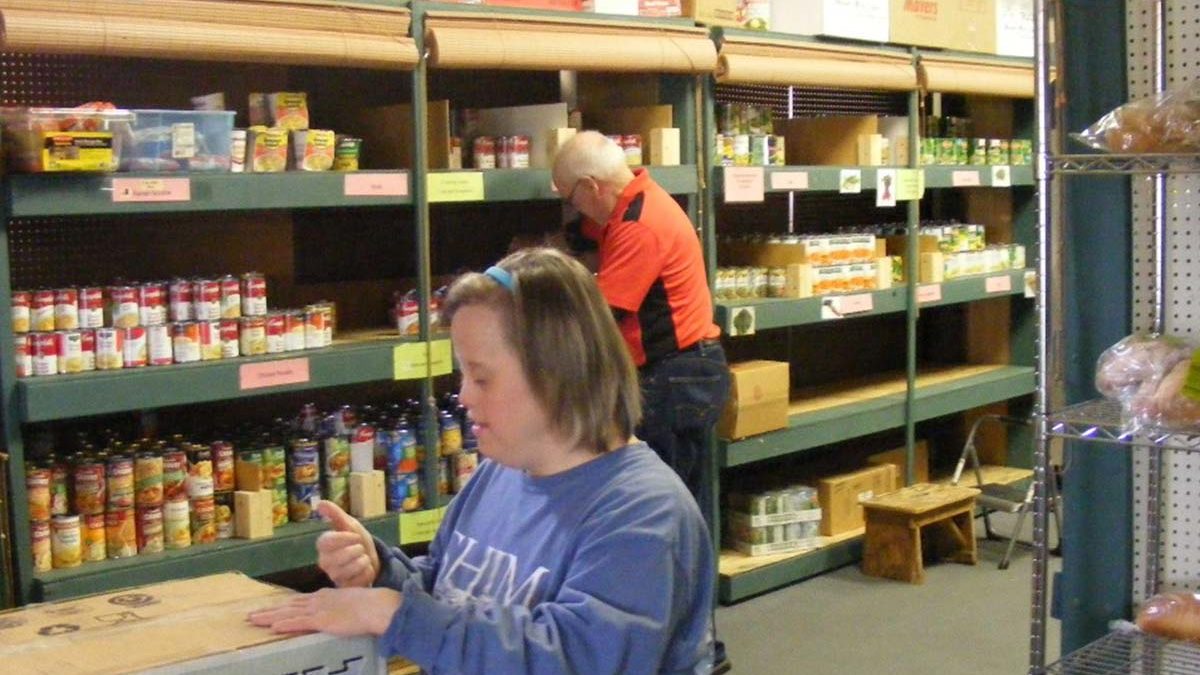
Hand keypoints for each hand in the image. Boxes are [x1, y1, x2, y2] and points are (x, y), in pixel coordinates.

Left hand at [247, 587, 401, 636]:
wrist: (376, 606)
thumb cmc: (369, 605)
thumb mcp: (351, 602)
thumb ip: (341, 607)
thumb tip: (339, 612)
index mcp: (324, 596)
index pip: (298, 601)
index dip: (282, 606)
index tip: (270, 608)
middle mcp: (317, 600)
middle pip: (288, 606)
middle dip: (269, 610)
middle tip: (251, 615)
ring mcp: (318, 609)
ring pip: (288, 613)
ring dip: (270, 616)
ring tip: (253, 620)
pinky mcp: (321, 620)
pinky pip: (299, 623)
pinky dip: (285, 624)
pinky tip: (273, 627)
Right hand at [316, 500, 379, 587]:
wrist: (371, 557)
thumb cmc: (357, 540)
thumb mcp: (349, 524)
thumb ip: (335, 514)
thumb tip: (320, 503)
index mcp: (323, 545)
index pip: (328, 541)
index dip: (346, 537)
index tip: (355, 536)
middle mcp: (324, 562)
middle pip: (342, 555)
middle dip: (358, 549)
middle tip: (359, 548)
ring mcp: (334, 576)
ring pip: (353, 567)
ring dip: (364, 560)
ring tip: (362, 558)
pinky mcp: (346, 587)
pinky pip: (361, 578)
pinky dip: (367, 572)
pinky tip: (364, 570)